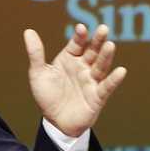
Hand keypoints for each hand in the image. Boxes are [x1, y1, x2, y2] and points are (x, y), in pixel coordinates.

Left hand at [25, 23, 125, 137]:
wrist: (55, 122)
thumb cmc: (48, 97)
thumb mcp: (38, 74)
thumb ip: (36, 53)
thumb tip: (28, 31)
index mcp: (70, 58)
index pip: (77, 44)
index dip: (80, 36)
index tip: (81, 28)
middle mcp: (83, 67)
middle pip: (92, 51)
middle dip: (98, 40)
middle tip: (104, 29)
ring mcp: (92, 81)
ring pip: (101, 66)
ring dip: (106, 56)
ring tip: (110, 45)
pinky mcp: (98, 96)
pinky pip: (107, 87)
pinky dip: (114, 80)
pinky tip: (121, 71)